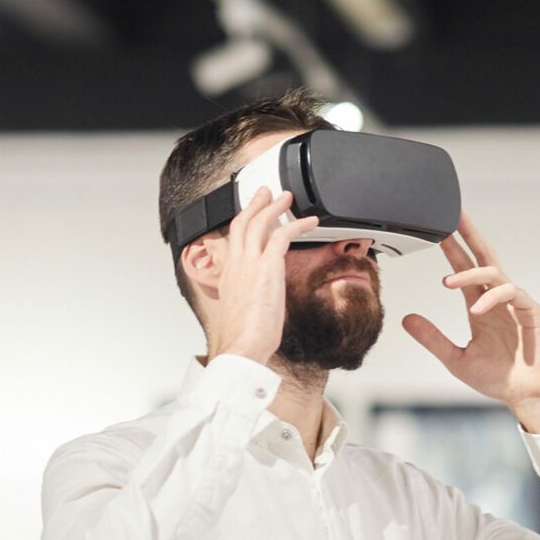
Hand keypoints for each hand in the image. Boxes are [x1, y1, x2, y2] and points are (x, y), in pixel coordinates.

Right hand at [202, 187, 318, 366]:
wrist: (242, 346)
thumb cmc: (244, 338)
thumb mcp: (243, 313)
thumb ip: (252, 300)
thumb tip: (265, 302)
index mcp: (228, 275)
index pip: (233, 240)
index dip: (243, 223)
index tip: (251, 215)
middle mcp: (235, 264)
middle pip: (241, 223)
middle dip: (254, 204)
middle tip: (265, 193)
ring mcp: (249, 263)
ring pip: (259, 222)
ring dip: (274, 206)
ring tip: (287, 198)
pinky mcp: (267, 266)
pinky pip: (283, 235)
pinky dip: (298, 225)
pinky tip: (311, 222)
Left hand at [402, 212, 539, 432]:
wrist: (528, 397)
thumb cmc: (499, 379)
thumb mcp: (456, 359)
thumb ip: (432, 338)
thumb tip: (406, 319)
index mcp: (481, 306)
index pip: (466, 269)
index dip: (453, 249)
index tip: (437, 230)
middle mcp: (498, 300)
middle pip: (484, 257)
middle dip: (468, 235)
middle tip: (453, 216)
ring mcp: (516, 304)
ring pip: (495, 273)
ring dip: (470, 274)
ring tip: (447, 282)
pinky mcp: (532, 313)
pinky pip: (512, 294)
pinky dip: (492, 298)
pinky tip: (475, 310)